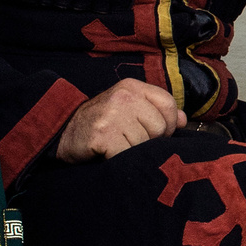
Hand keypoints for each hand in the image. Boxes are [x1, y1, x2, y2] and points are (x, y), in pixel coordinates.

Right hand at [57, 78, 182, 162]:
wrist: (62, 131)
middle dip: (149, 140)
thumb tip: (184, 119)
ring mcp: (112, 115)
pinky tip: (110, 153)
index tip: (155, 132)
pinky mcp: (103, 135)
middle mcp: (123, 96)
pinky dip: (121, 159)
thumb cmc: (101, 122)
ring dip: (133, 150)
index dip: (168, 123)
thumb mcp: (129, 108)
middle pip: (160, 127)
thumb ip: (156, 110)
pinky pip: (128, 154)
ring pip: (145, 143)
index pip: (168, 104)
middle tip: (129, 140)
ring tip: (118, 145)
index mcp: (132, 86)